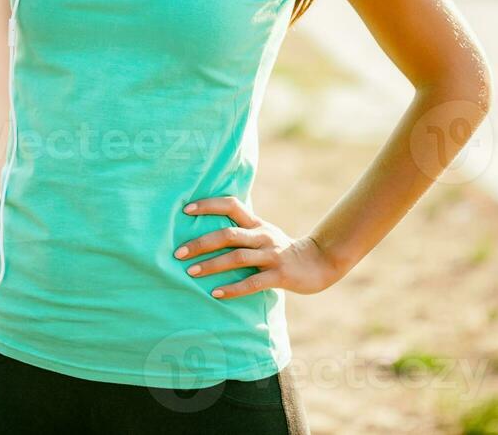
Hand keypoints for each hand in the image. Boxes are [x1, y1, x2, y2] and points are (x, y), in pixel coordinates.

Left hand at [174, 194, 343, 299]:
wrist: (319, 263)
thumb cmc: (282, 249)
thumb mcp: (263, 234)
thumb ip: (241, 231)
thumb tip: (206, 232)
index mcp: (256, 224)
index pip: (230, 205)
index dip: (208, 204)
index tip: (185, 209)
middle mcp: (262, 236)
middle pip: (228, 234)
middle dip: (201, 243)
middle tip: (178, 252)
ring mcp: (271, 255)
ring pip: (238, 257)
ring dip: (212, 265)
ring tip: (191, 272)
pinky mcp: (280, 275)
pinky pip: (253, 282)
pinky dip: (234, 288)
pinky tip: (216, 293)